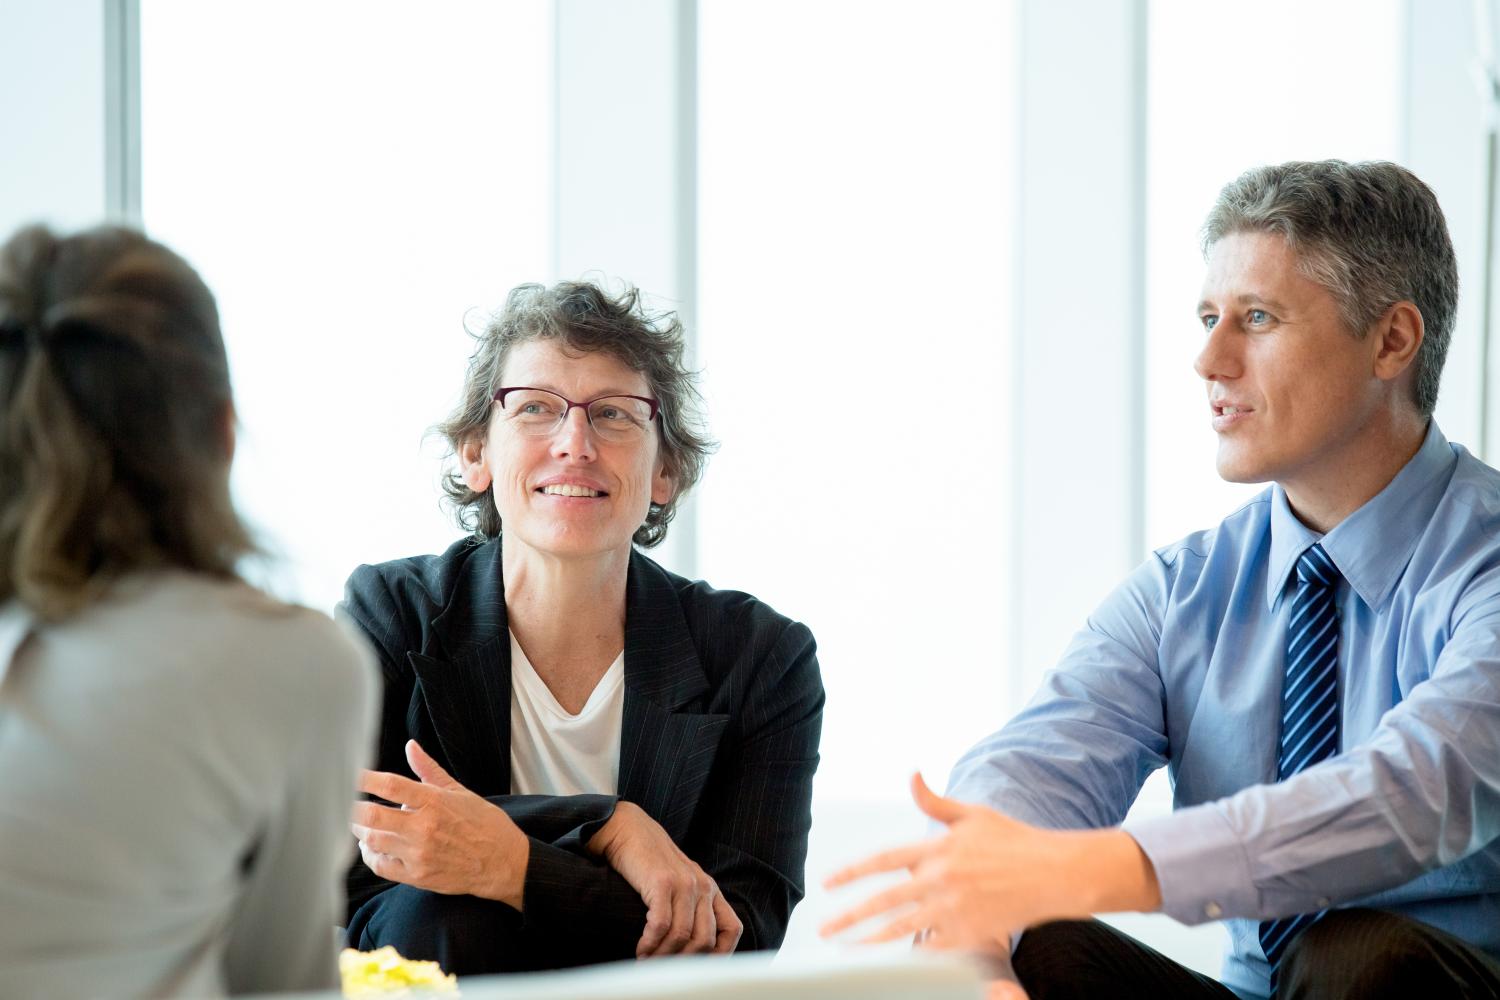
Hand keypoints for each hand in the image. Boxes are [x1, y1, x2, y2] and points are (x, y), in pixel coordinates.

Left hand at [351, 740, 529, 908]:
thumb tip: (410, 746)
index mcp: (435, 801)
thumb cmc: (484, 824)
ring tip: (360, 824)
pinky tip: (372, 846)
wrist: (503, 862)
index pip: (391, 785)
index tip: (351, 774)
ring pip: (373, 841)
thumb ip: (429, 770)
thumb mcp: (459, 791)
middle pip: (373, 816)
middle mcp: (424, 827)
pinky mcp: (418, 876)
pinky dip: (370, 854)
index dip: (366, 778)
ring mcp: (419, 854)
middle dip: (352, 809)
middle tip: (346, 803)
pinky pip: (381, 866)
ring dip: (360, 831)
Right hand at [587, 800, 741, 957]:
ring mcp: (683, 883)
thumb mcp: (678, 882)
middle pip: (705, 940)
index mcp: (709, 889)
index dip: (721, 955)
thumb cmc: (649, 861)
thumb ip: (689, 906)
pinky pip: (661, 925)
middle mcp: (702, 886)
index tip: (699, 970)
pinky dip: (650, 944)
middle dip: (684, 963)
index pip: (731, 929)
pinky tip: (640, 949)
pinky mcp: (661, 882)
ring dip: (663, 957)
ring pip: (683, 937)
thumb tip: (688, 947)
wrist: (627, 828)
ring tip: (647, 963)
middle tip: (664, 971)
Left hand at [819, 773, 1158, 949]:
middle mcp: (941, 880)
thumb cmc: (1014, 841)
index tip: (828, 883)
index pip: (883, 862)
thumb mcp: (972, 813)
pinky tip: (890, 956)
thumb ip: (934, 802)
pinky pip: (931, 946)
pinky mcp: (970, 933)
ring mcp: (954, 910)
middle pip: (884, 902)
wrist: (1055, 873)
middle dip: (849, 916)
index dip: (852, 873)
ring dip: (869, 940)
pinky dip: (911, 951)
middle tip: (825, 927)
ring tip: (846, 947)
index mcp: (937, 848)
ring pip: (901, 929)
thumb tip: (911, 775)